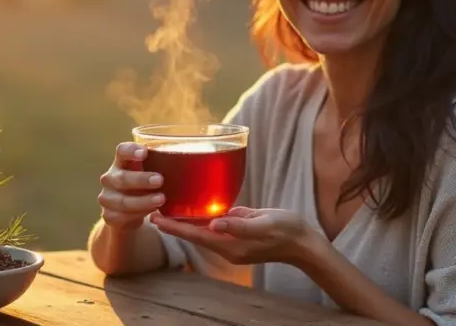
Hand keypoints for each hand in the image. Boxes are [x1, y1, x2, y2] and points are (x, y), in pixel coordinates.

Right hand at [98, 142, 164, 231]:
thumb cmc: (143, 186)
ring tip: (161, 199)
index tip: (144, 153)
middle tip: (160, 180)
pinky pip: (123, 216)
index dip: (130, 151)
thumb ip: (161, 166)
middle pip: (122, 178)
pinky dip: (139, 214)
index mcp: (121, 162)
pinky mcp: (109, 216)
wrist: (127, 212)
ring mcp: (107, 198)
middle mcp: (110, 178)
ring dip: (143, 201)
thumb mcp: (149, 173)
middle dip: (141, 179)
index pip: (121, 151)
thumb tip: (191, 161)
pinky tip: (152, 212)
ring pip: (123, 201)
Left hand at [150, 207, 319, 265]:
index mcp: (231, 244)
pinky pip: (215, 228)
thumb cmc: (286, 230)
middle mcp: (228, 245)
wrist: (303, 243)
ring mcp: (233, 242)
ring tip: (166, 210)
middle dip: (174, 225)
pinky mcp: (239, 235)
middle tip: (152, 212)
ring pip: (203, 231)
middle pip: (194, 234)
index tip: (156, 218)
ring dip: (185, 223)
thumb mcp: (264, 224)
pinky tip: (193, 211)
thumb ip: (239, 225)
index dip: (175, 227)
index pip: (196, 235)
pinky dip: (201, 221)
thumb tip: (213, 223)